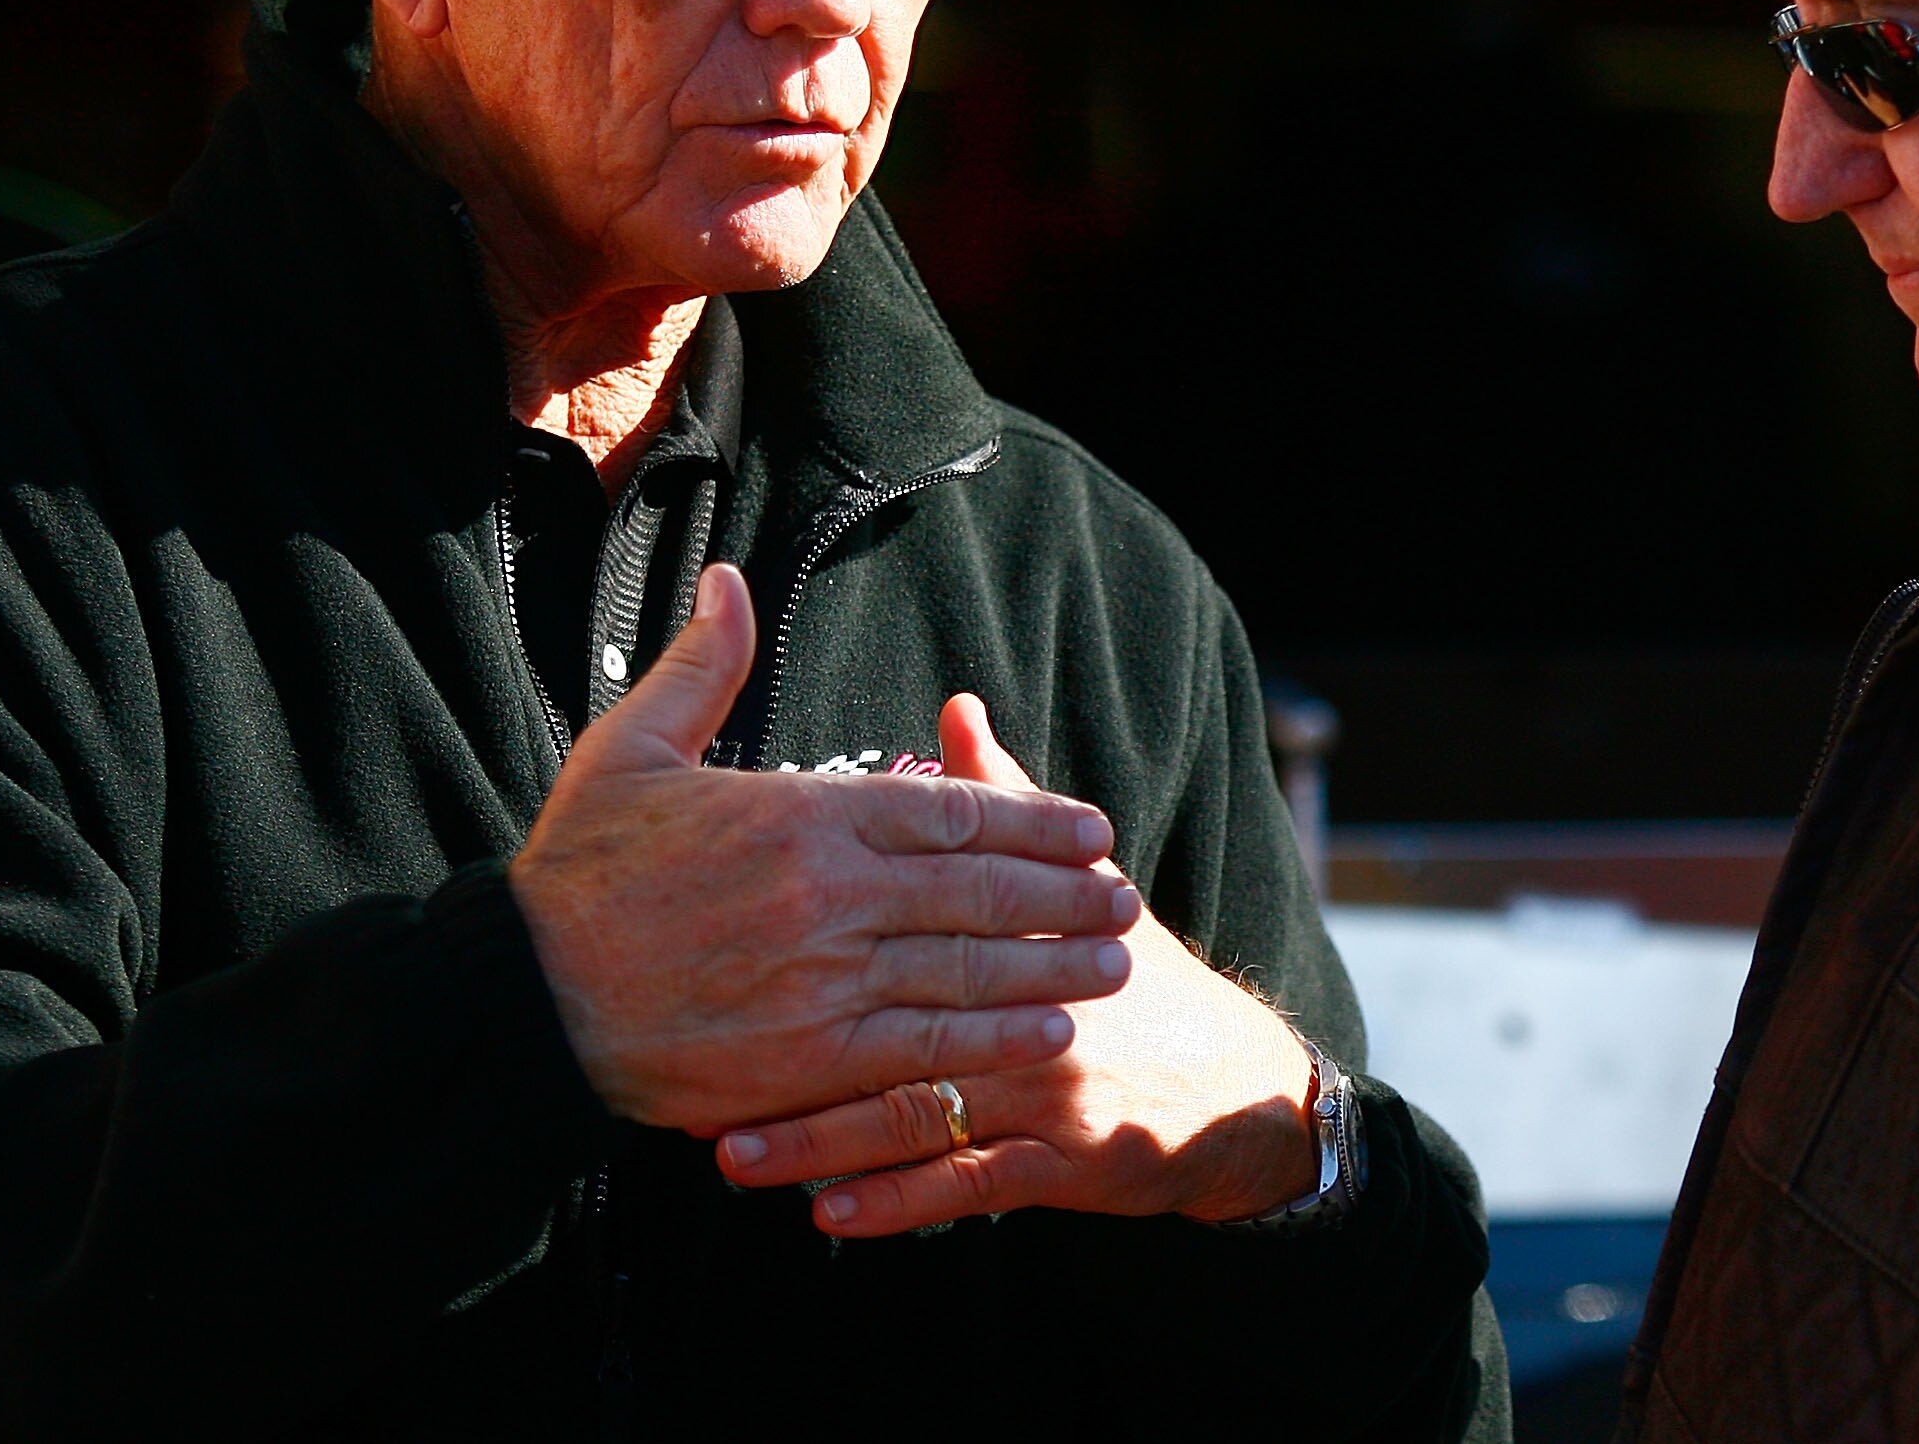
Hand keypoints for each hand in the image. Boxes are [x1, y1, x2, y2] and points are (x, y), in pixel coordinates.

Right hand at [509, 566, 1142, 1132]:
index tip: (1090, 825)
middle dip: (1064, 892)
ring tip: (1116, 959)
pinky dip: (995, 1038)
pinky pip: (924, 1046)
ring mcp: (823, 981)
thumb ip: (702, 667)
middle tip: (1125, 892)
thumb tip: (730, 582)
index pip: (950, 813)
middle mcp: (828, 894)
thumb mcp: (630, 748)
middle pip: (980, 891)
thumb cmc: (576, 871)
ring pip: (968, 968)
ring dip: (1053, 964)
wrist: (521, 999)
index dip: (1032, 820)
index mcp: (800, 815)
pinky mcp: (807, 1059)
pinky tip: (1048, 1029)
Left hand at [712, 694, 1319, 1232]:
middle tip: (689, 1066)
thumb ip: (1002, 802)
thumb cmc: (1134, 980)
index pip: (910, 914)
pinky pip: (965, 1185)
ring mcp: (1046, 1085)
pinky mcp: (1063, 1160)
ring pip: (913, 1112)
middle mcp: (1031, 1002)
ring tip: (732, 1154)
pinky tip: (829, 1215)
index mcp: (1023, 923)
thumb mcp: (1077, 883)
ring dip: (819, 1140)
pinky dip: (896, 1202)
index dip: (810, 931)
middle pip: (893, 1019)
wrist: (1229, 1086)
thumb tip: (955, 702)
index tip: (716, 942)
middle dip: (786, 1048)